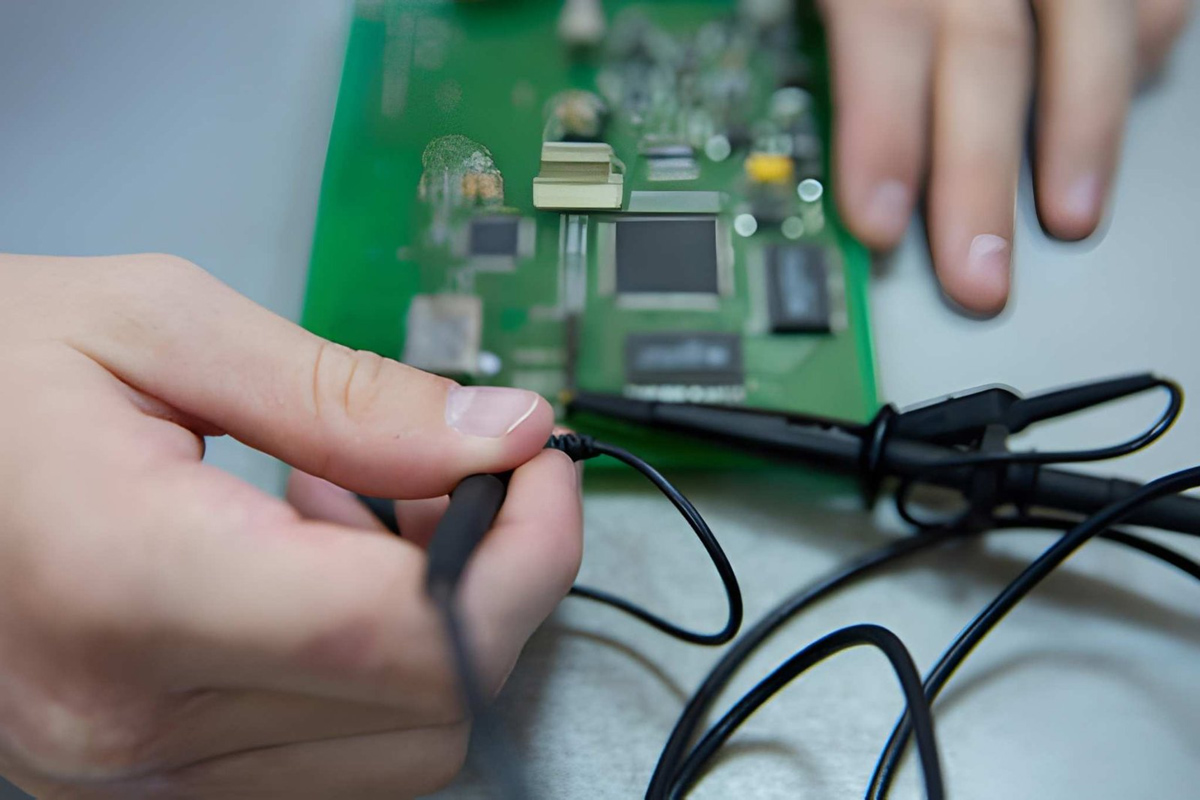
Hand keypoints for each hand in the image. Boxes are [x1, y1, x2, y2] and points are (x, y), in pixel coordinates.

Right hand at [0, 253, 581, 797]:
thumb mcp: (157, 326)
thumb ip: (349, 395)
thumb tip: (498, 433)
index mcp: (127, 581)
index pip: (412, 631)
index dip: (521, 552)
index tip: (536, 468)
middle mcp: (125, 720)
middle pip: (431, 701)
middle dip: (497, 580)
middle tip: (465, 471)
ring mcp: (129, 773)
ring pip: (400, 747)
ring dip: (435, 627)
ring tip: (365, 510)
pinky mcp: (140, 780)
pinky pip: (330, 759)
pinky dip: (370, 671)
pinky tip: (319, 571)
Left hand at [822, 0, 1190, 313]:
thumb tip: (774, 71)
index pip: (883, 26)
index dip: (881, 134)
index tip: (877, 223)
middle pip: (984, 49)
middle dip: (979, 176)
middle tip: (976, 274)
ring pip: (1092, 20)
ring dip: (1083, 128)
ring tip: (1071, 216)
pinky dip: (1145, 40)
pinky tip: (1124, 98)